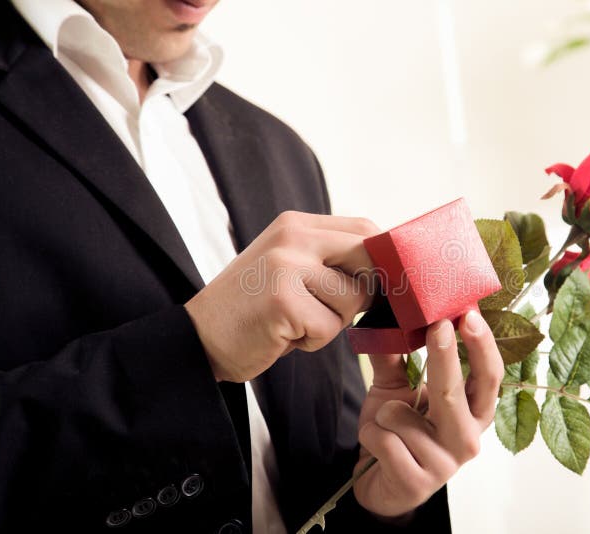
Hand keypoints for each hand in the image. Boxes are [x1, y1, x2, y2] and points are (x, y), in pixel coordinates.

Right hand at [185, 211, 378, 381]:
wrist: (198, 338)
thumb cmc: (253, 309)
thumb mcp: (289, 267)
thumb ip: (330, 259)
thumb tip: (391, 269)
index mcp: (296, 224)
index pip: (365, 228)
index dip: (383, 259)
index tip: (380, 285)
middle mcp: (293, 237)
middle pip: (368, 257)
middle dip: (364, 291)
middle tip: (334, 309)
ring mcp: (286, 266)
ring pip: (353, 299)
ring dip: (331, 322)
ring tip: (296, 322)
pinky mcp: (283, 301)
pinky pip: (329, 328)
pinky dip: (312, 341)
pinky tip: (284, 335)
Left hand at [354, 310, 502, 517]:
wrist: (378, 482)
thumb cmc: (396, 432)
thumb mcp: (395, 390)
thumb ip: (395, 357)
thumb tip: (389, 317)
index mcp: (471, 413)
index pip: (488, 377)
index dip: (482, 346)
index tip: (469, 314)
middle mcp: (467, 439)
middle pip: (455, 392)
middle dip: (444, 356)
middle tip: (438, 325)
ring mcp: (445, 464)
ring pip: (403, 416)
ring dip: (384, 414)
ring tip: (387, 427)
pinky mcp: (418, 483)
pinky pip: (385, 440)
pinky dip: (372, 435)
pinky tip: (378, 449)